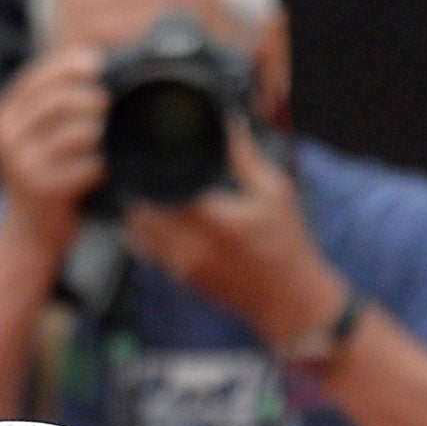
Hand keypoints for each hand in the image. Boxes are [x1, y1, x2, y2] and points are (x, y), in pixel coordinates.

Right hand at [0, 46, 109, 261]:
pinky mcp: (41, 190)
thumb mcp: (33, 134)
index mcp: (2, 116)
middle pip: (58, 100)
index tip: (97, 62)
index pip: (36, 78)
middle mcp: (5, 137)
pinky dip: (101, 166)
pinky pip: (86, 167)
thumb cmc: (41, 174)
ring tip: (109, 138)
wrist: (27, 231)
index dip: (68, 65)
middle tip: (110, 103)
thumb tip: (95, 63)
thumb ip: (52, 103)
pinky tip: (105, 169)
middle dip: (92, 97)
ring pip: (76, 132)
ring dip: (101, 132)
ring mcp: (20, 164)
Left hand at [123, 125, 347, 348]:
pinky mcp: (180, 278)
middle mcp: (188, 245)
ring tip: (148, 188)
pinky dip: (144, 232)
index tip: (153, 150)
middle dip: (139, 187)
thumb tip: (229, 124)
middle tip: (147, 166)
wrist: (289, 301)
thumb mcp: (276, 193)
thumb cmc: (287, 246)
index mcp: (212, 220)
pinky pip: (147, 250)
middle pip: (139, 210)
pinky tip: (157, 216)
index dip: (150, 167)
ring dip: (138, 210)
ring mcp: (180, 265)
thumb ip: (246, 159)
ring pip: (137, 232)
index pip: (158, 189)